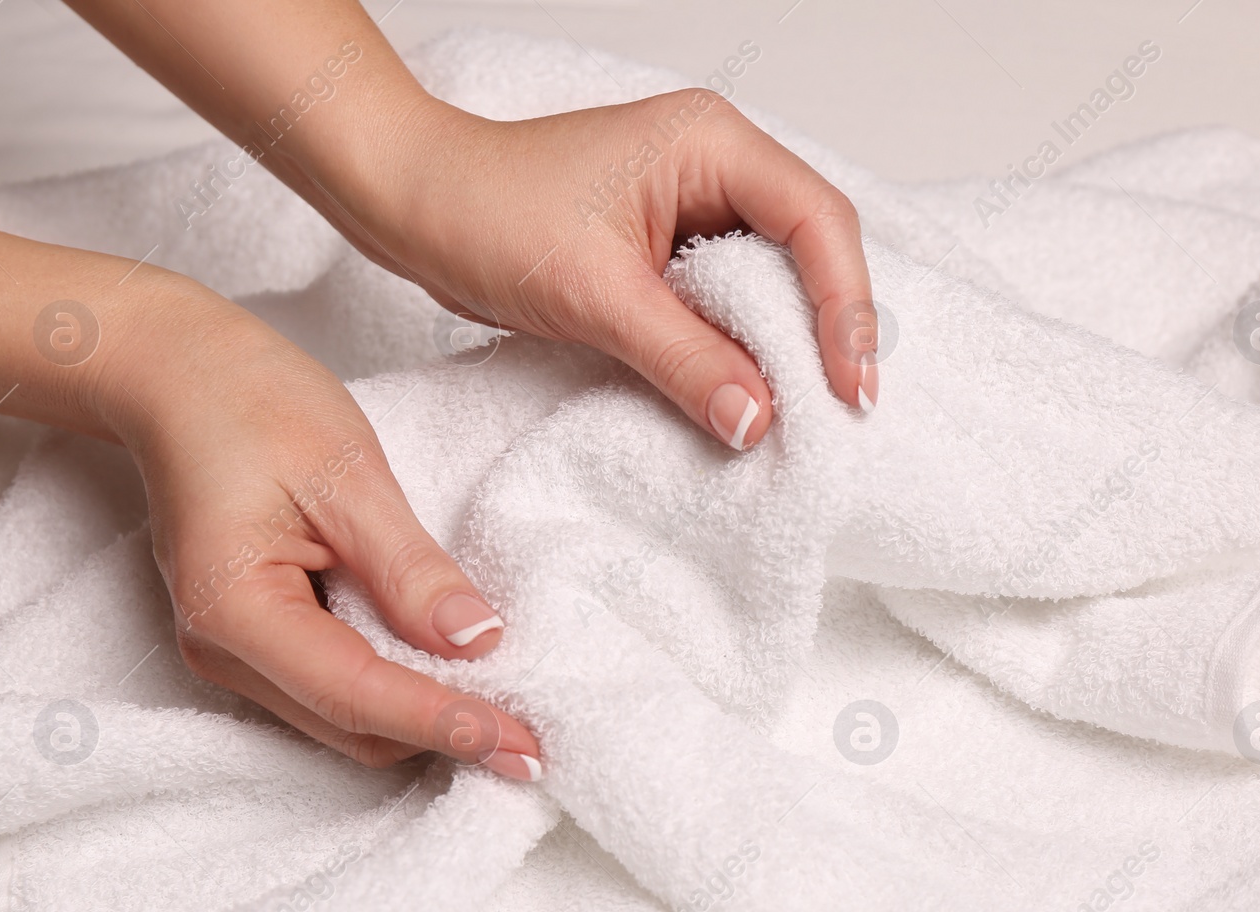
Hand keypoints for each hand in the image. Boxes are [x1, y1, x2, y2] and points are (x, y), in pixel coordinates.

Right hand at [103, 283, 541, 775]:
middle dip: (443, 737)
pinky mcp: (255, 640)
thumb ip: (410, 567)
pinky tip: (453, 677)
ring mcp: (232, 652)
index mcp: (235, 611)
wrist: (178, 376)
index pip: (358, 696)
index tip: (522, 744)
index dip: (445, 723)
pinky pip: (335, 690)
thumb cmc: (252, 404)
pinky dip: (397, 692)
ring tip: (509, 715)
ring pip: (346, 723)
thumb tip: (478, 640)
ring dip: (424, 723)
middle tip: (535, 741)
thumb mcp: (349, 475)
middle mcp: (223, 651)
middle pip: (353, 729)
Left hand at [334, 89, 878, 449]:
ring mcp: (693, 204)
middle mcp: (715, 164)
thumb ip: (684, 358)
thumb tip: (758, 420)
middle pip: (812, 247)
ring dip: (789, 343)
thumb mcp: (594, 295)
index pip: (817, 221)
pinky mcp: (666, 246)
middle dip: (830, 329)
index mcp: (711, 143)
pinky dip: (742, 346)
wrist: (411, 204)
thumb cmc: (485, 212)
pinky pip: (728, 297)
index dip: (845, 309)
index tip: (848, 389)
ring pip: (774, 277)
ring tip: (807, 412)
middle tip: (842, 410)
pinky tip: (748, 391)